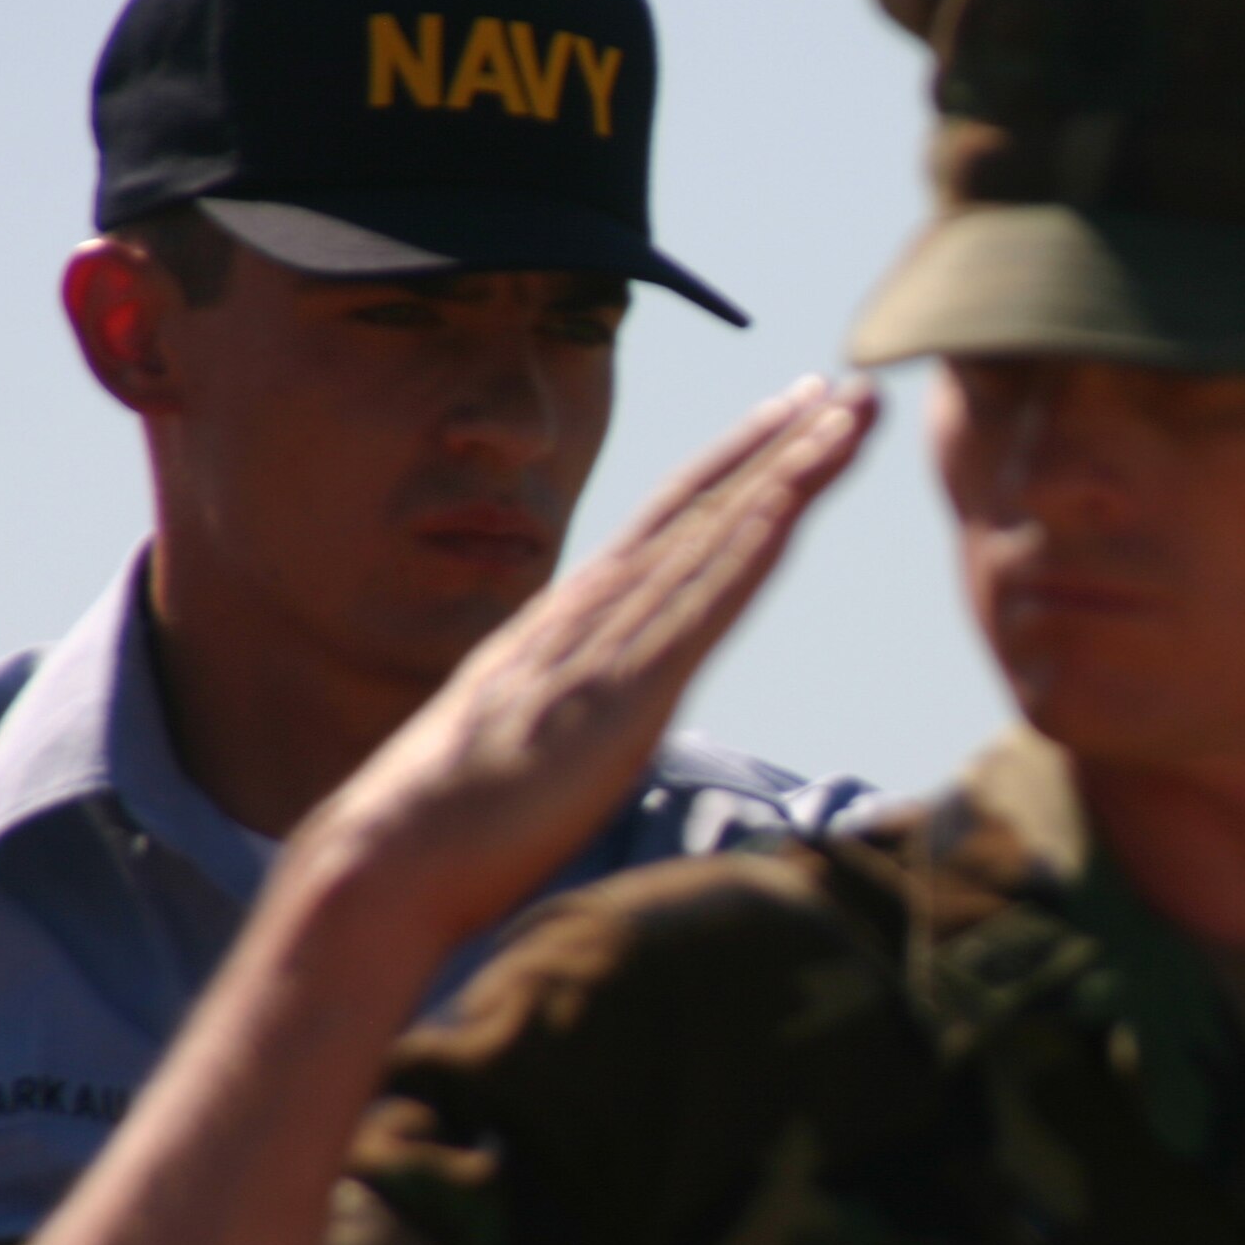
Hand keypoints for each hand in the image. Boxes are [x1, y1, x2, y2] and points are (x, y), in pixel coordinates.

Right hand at [289, 376, 877, 952]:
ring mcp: (609, 645)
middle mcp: (593, 610)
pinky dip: (754, 544)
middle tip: (853, 387)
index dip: (735, 469)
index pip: (669, 525)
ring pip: (717, 535)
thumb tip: (596, 721)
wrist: (391, 857)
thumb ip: (571, 711)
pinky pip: (703, 602)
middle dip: (782, 442)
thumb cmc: (450, 823)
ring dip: (792, 470)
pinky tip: (800, 501)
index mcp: (572, 622)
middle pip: (704, 507)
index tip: (793, 422)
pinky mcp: (623, 694)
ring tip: (853, 412)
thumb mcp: (528, 742)